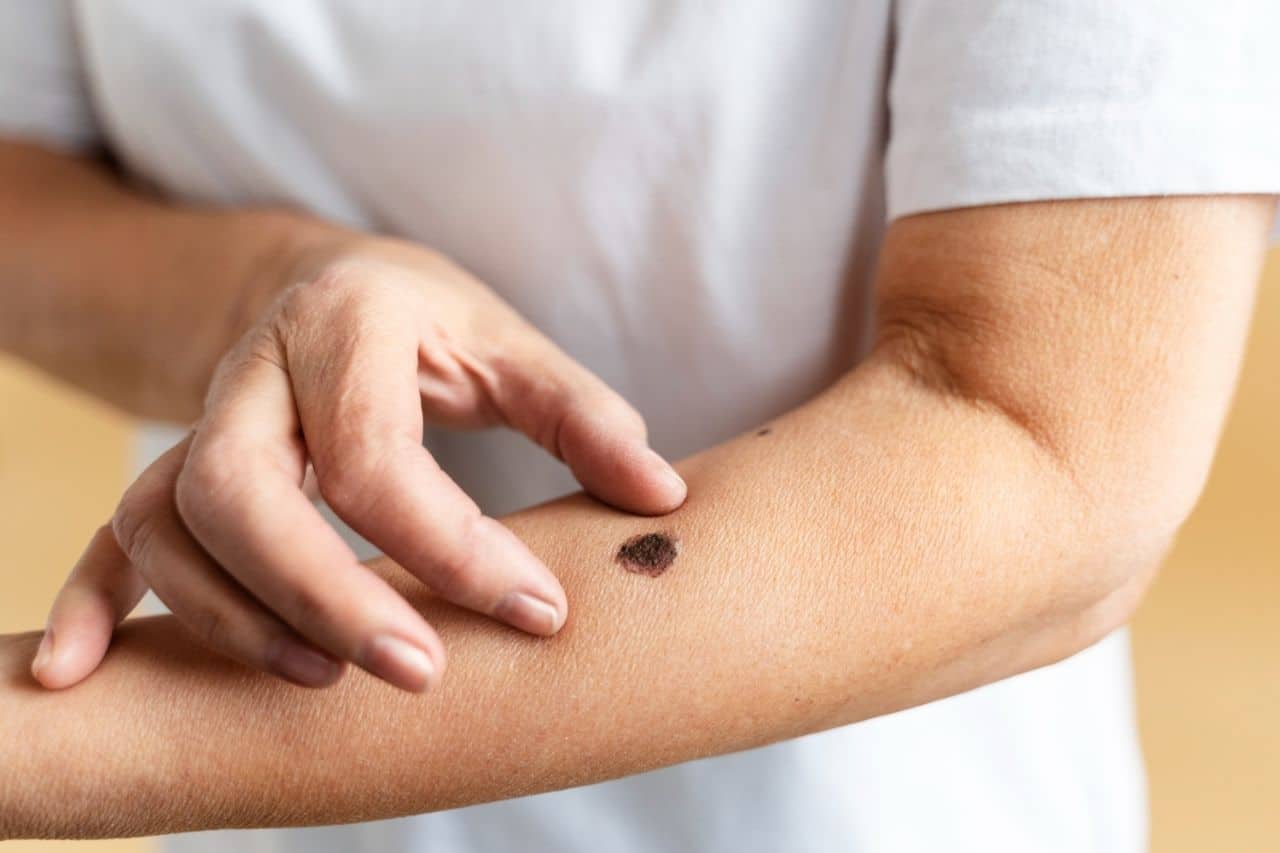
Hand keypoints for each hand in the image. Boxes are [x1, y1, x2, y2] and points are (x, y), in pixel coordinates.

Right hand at [30, 237, 685, 691]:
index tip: (539, 613)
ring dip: (230, 614)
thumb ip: (584, 415)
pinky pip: (110, 534)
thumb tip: (662, 500)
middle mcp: (255, 370)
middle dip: (323, 592)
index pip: (377, 456)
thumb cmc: (428, 323)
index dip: (453, 547)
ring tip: (322, 679)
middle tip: (419, 670)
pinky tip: (82, 675)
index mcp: (347, 325)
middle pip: (242, 491)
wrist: (324, 281)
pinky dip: (95, 602)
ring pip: (169, 521)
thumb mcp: (511, 343)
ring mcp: (199, 418)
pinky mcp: (174, 465)